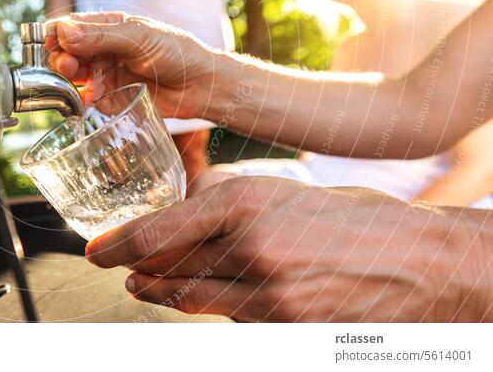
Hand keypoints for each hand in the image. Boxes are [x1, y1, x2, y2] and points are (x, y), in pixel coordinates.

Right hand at [44, 12, 224, 117]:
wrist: (200, 86)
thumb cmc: (176, 52)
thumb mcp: (138, 37)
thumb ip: (101, 36)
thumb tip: (64, 32)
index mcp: (107, 26)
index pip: (70, 26)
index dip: (55, 34)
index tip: (49, 44)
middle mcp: (101, 49)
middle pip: (65, 52)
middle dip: (59, 58)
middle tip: (67, 67)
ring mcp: (105, 73)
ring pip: (72, 76)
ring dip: (66, 79)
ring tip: (75, 82)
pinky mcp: (110, 98)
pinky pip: (86, 100)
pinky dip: (80, 101)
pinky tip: (87, 101)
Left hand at [85, 176, 489, 321]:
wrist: (422, 262)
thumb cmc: (355, 218)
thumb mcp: (284, 189)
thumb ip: (229, 199)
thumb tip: (185, 201)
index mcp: (245, 202)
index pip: (158, 232)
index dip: (117, 245)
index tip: (95, 251)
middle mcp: (249, 248)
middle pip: (168, 270)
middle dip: (139, 272)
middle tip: (123, 270)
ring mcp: (267, 295)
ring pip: (193, 299)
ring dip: (166, 293)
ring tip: (150, 286)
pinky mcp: (284, 328)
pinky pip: (232, 319)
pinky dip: (215, 308)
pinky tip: (213, 297)